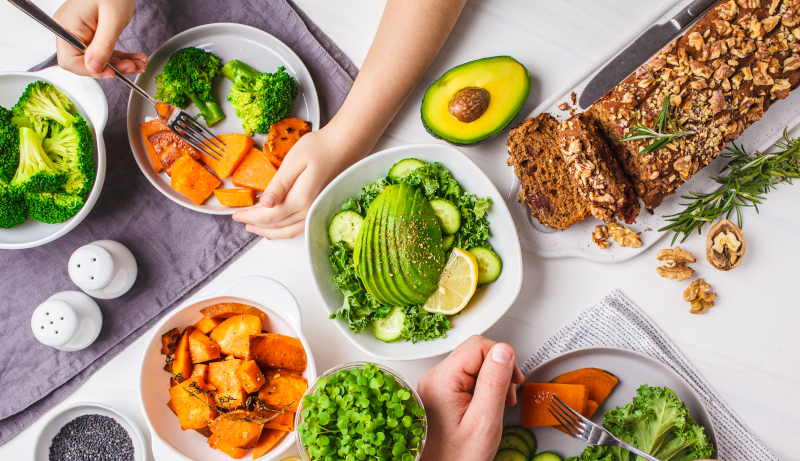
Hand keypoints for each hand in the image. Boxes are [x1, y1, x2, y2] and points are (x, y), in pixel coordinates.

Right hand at [53, 0, 145, 77]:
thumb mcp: (112, 20)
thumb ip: (103, 46)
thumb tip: (94, 68)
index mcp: (67, 26)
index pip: (70, 61)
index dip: (91, 71)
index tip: (111, 73)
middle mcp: (70, 30)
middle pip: (86, 62)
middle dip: (112, 68)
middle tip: (132, 67)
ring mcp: (81, 32)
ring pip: (98, 59)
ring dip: (120, 64)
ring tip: (139, 63)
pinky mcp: (92, 33)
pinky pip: (104, 50)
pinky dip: (120, 56)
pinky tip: (135, 58)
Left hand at [232, 127, 362, 238]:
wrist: (344, 146)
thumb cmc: (319, 148)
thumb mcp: (294, 161)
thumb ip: (279, 184)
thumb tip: (265, 204)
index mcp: (300, 198)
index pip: (269, 215)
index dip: (251, 216)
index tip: (235, 214)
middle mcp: (309, 210)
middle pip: (277, 226)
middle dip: (256, 225)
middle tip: (240, 220)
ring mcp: (316, 211)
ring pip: (288, 231)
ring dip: (269, 231)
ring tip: (254, 227)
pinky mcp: (319, 208)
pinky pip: (299, 228)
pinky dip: (285, 231)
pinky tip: (276, 228)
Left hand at [417, 335, 524, 460]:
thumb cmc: (457, 458)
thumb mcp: (484, 422)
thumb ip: (494, 382)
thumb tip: (503, 350)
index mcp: (441, 380)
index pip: (478, 346)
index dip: (502, 360)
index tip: (513, 382)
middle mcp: (434, 378)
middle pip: (475, 352)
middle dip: (498, 369)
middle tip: (507, 395)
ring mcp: (435, 385)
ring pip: (471, 364)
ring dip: (491, 379)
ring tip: (498, 404)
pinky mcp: (439, 393)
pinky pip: (465, 377)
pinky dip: (481, 388)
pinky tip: (486, 406)